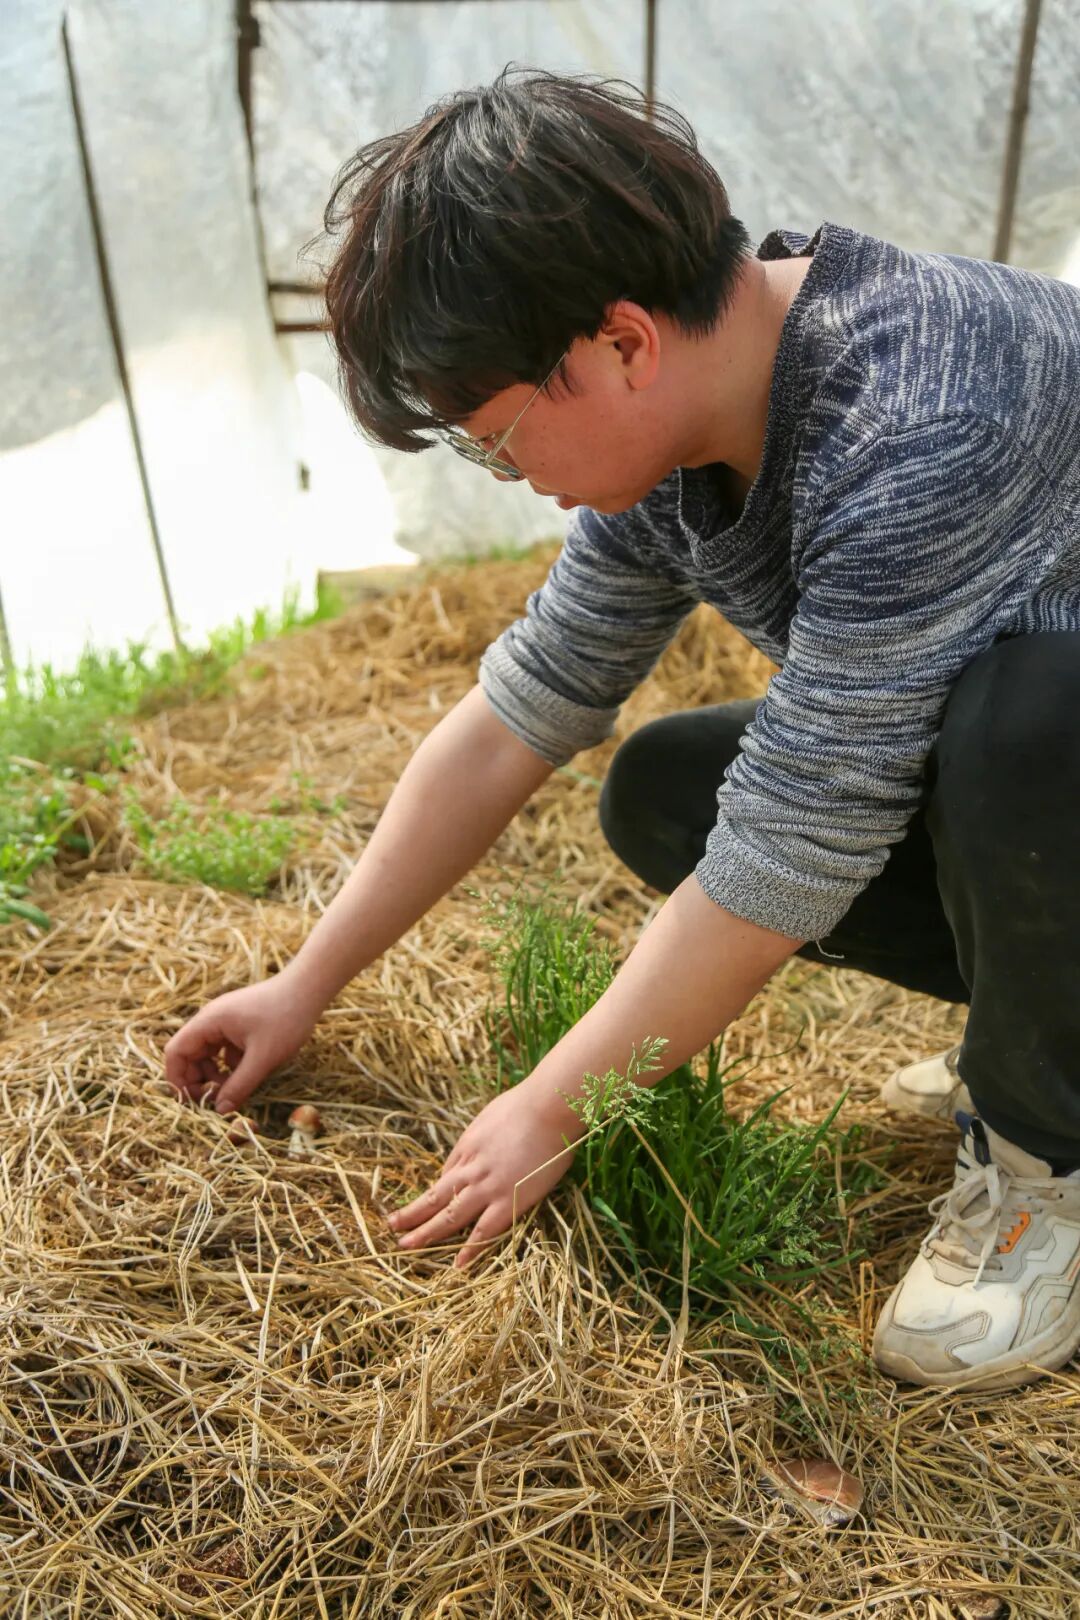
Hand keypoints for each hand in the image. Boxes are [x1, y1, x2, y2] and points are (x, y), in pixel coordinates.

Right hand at [163, 975, 318, 1113]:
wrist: (309, 989)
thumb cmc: (286, 1018)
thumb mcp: (263, 1058)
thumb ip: (240, 1085)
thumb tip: (220, 1110)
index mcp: (209, 1021)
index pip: (176, 1052)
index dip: (178, 1079)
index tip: (192, 1101)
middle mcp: (211, 1020)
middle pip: (189, 1055)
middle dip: (197, 1080)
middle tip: (215, 1101)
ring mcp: (225, 1022)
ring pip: (207, 1054)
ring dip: (214, 1075)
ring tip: (233, 1089)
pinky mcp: (239, 1026)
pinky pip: (224, 1050)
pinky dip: (230, 1066)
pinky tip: (248, 1073)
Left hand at [386, 1082, 584, 1269]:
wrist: (547, 1109)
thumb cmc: (526, 1105)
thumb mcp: (491, 1115)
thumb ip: (483, 1135)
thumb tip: (481, 1143)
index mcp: (467, 1146)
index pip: (446, 1175)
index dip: (437, 1192)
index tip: (430, 1204)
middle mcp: (470, 1169)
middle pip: (435, 1196)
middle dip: (412, 1213)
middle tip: (392, 1226)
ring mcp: (488, 1187)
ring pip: (450, 1216)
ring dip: (426, 1232)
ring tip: (406, 1245)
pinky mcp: (509, 1201)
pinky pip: (486, 1230)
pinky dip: (471, 1249)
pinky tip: (458, 1263)